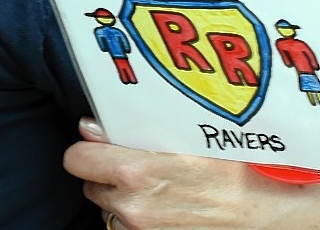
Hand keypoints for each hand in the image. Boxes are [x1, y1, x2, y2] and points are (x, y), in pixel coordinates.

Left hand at [63, 118, 319, 229]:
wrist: (271, 209)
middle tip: (136, 166)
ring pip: (109, 210)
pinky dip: (137, 220)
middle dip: (107, 175)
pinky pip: (127, 229)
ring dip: (122, 199)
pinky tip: (164, 208)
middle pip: (91, 185)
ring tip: (157, 189)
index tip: (98, 146)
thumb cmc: (236, 170)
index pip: (75, 159)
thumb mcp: (183, 137)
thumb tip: (91, 128)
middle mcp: (133, 207)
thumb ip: (128, 132)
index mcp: (135, 173)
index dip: (87, 150)